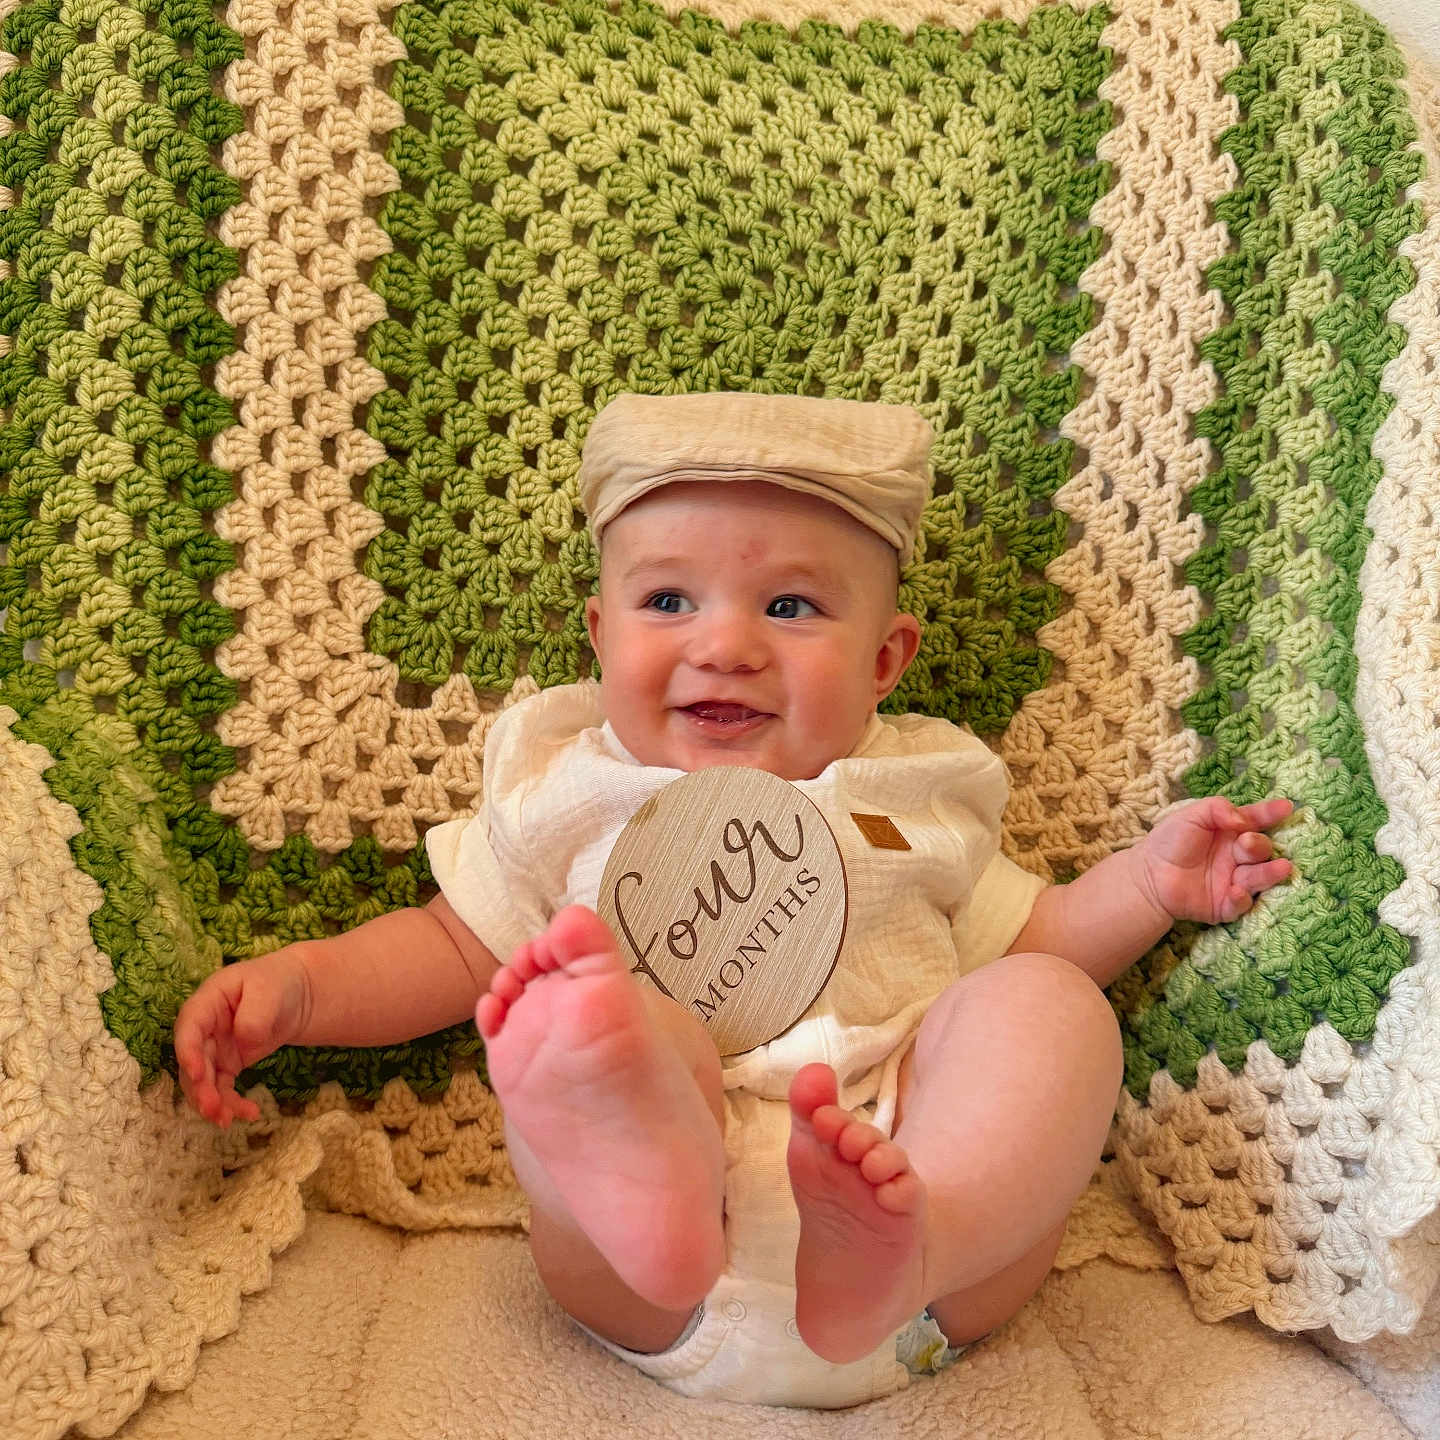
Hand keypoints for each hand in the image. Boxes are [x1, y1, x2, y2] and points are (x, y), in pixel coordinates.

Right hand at [174, 952, 309, 1126]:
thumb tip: (244, 1040)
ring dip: (211, 1102)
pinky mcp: (227, 1064)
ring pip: (203, 1080)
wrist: (296, 992)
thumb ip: (255, 1013)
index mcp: (208, 1001)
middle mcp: (204, 1028)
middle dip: (199, 1087)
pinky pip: (222, 1087)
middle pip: (192, 1060)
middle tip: (212, 1109)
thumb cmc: (278, 982)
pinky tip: (249, 1114)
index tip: (197, 1074)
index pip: (189, 1027)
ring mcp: (213, 1048)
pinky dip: (230, 1103)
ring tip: (227, 1120)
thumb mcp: (269, 989)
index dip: (188, 1051)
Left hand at [1136, 796, 1295, 925]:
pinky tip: (1236, 890)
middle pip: (1260, 849)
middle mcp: (1237, 856)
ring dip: (1269, 873)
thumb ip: (1218, 808)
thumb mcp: (1191, 814)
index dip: (1270, 814)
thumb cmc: (1170, 841)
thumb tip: (1245, 820)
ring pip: (1259, 877)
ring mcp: (1233, 880)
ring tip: (1282, 868)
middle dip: (1259, 845)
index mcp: (1230, 832)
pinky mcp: (1225, 904)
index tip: (1287, 807)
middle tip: (1247, 843)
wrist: (1148, 875)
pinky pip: (1240, 904)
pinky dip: (1241, 898)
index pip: (1255, 821)